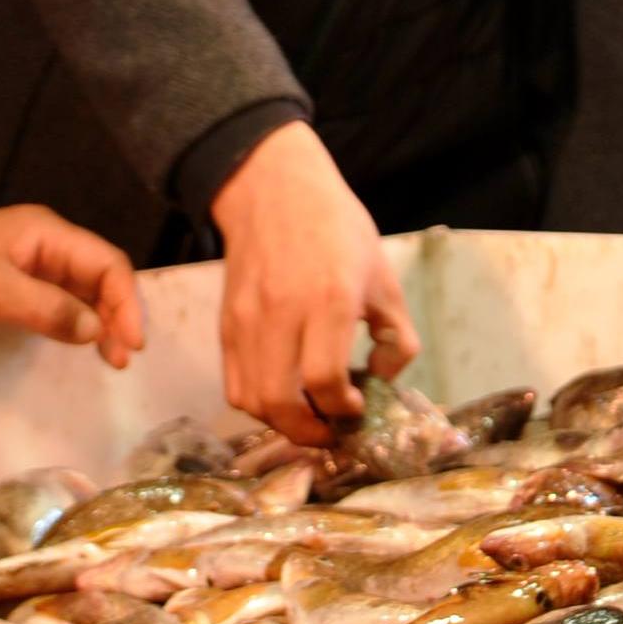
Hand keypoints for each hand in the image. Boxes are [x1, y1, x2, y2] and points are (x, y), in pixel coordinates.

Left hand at [0, 192, 144, 365]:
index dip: (126, 302)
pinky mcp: (13, 280)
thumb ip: (47, 309)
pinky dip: (74, 321)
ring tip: (110, 359)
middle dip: (118, 314)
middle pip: (100, 275)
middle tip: (122, 359)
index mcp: (45, 233)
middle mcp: (44, 242)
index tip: (131, 343)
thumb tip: (94, 329)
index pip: (107, 262)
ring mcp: (29, 260)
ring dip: (100, 321)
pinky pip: (58, 299)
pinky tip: (79, 344)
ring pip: (82, 290)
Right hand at [211, 123, 417, 445]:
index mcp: (328, 300)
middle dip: (308, 432)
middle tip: (331, 431)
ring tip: (308, 417)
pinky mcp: (225, 323)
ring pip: (251, 400)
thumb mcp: (384, 277)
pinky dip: (257, 403)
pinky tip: (283, 396)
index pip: (323, 379)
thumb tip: (382, 381)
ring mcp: (246, 320)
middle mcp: (281, 314)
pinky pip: (232, 383)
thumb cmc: (337, 230)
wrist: (273, 190)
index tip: (356, 408)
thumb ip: (397, 336)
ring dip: (280, 422)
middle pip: (279, 401)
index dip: (342, 409)